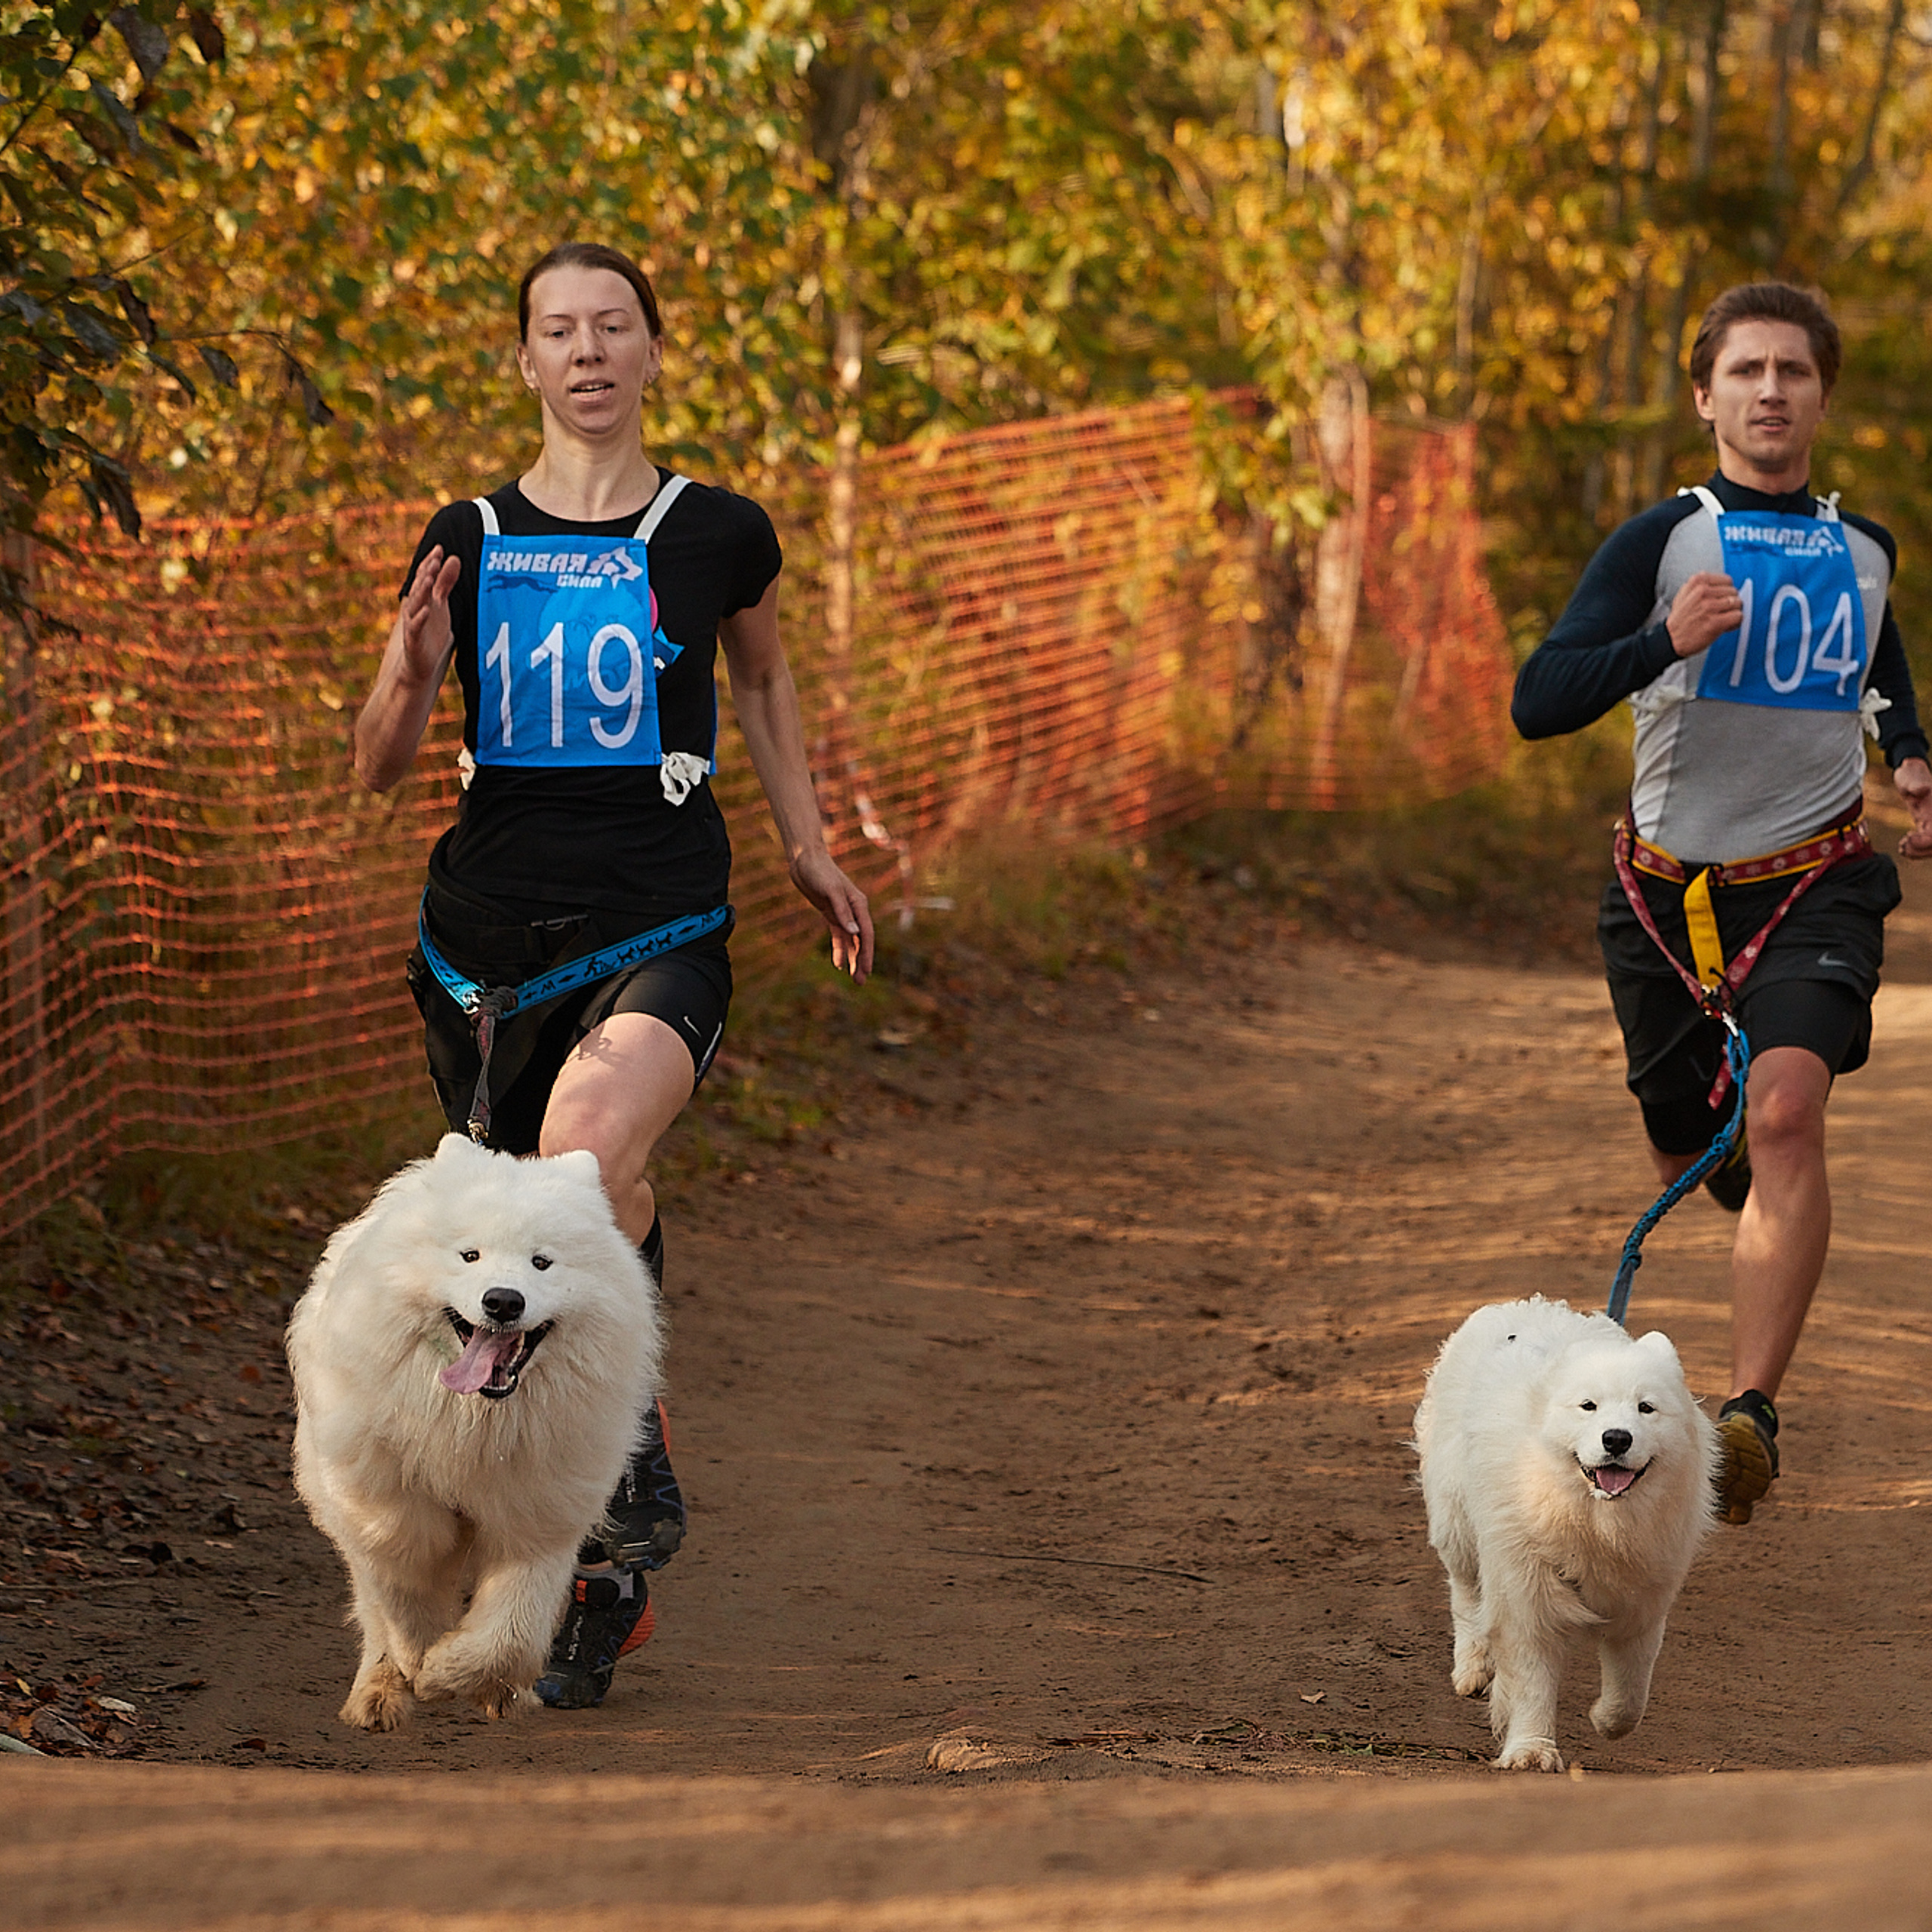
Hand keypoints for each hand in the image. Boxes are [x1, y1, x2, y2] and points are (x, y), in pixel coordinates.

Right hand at [400, 546, 460, 682]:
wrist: (421, 664)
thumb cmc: (431, 632)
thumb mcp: (441, 604)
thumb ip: (445, 582)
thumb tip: (454, 558)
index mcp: (422, 598)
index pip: (424, 576)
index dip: (430, 563)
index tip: (439, 549)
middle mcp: (415, 607)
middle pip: (419, 587)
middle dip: (426, 572)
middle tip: (434, 559)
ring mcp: (412, 623)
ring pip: (415, 604)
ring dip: (421, 590)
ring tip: (429, 578)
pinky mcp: (413, 640)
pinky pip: (415, 627)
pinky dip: (420, 618)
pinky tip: (426, 610)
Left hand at [790, 847, 874, 982]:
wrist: (805, 859)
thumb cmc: (819, 871)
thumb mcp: (830, 891)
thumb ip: (842, 911)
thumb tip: (854, 932)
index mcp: (858, 904)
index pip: (866, 933)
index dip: (867, 953)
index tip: (867, 970)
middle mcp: (854, 910)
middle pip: (860, 940)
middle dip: (862, 961)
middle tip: (860, 982)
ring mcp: (843, 913)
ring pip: (851, 941)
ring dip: (852, 959)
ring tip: (853, 978)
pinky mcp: (831, 913)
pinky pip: (838, 936)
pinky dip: (839, 949)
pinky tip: (838, 964)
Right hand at [1666, 571, 1743, 658]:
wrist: (1671, 640)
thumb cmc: (1680, 620)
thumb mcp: (1684, 594)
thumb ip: (1701, 585)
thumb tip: (1723, 583)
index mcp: (1697, 582)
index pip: (1727, 581)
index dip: (1726, 592)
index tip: (1720, 600)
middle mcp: (1703, 592)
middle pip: (1734, 592)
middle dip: (1730, 603)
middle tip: (1720, 612)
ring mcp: (1709, 607)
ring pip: (1738, 603)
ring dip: (1733, 613)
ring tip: (1722, 619)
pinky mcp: (1715, 622)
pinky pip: (1738, 616)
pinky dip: (1735, 622)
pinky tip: (1725, 626)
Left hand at [1895, 757, 1931, 859]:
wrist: (1911, 777)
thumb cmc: (1912, 776)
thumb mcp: (1912, 777)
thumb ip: (1917, 783)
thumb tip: (1921, 790)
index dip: (1926, 841)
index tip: (1908, 837)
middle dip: (1922, 849)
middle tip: (1903, 843)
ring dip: (1919, 852)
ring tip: (1902, 846)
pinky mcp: (1929, 829)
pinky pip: (1927, 846)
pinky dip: (1916, 850)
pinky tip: (1903, 846)